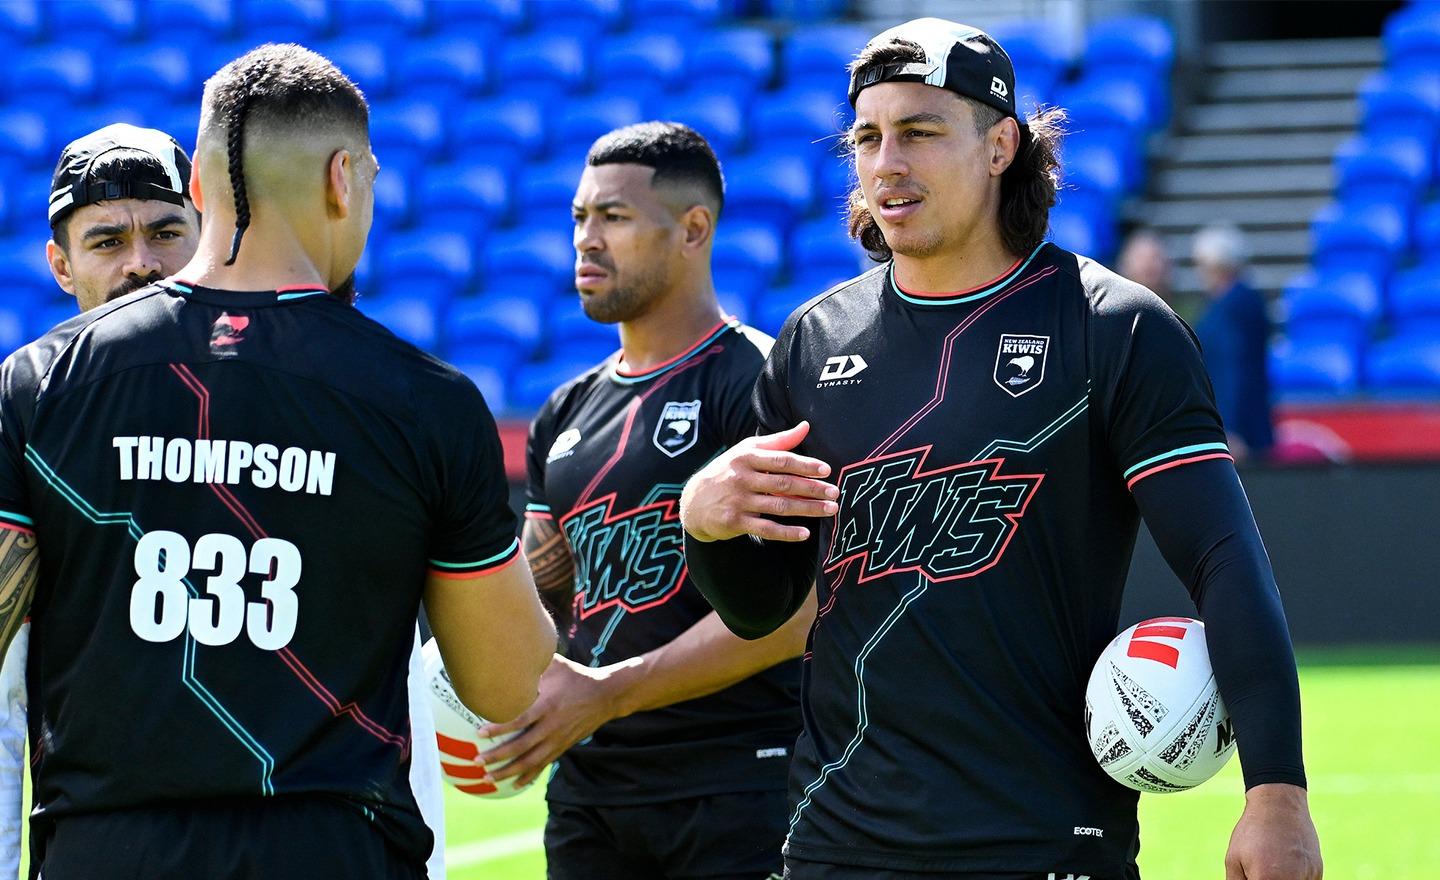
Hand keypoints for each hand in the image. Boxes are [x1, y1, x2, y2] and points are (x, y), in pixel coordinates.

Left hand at [476, 654, 620, 787]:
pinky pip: (543, 765)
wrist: (606, 695)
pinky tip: (514, 784)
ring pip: (531, 761)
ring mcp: (558, 739)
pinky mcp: (563, 747)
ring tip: (488, 778)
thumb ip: (534, 663)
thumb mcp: (557, 665)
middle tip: (477, 761)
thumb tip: (509, 649)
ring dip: (508, 771)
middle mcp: (552, 725)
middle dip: (498, 756)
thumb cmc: (576, 676)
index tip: (480, 733)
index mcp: (548, 705)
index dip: (501, 728)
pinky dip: (528, 776)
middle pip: (522, 746)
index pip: (521, 720)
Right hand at [680, 421, 836, 542]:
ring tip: (830, 510)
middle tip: (835, 492)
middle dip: (812, 488)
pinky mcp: (735, 522)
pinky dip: (786, 532)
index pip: (782, 460)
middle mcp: (742, 478)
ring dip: (807, 509)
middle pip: (784, 483)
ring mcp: (738, 501)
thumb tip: (806, 426)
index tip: (826, 470)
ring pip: (779, 506)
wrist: (693, 501)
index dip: (805, 465)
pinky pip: (766, 528)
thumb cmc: (727, 471)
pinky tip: (805, 534)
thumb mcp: (747, 451)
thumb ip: (779, 441)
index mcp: (747, 457)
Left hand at [1225, 783, 1321, 878]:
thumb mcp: (1234, 859)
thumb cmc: (1252, 832)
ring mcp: (1308, 877)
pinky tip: (1286, 865)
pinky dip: (1295, 879)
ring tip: (1273, 863)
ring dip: (1282, 879)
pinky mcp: (1318, 872)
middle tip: (1262, 870)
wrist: (1279, 805)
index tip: (1254, 876)